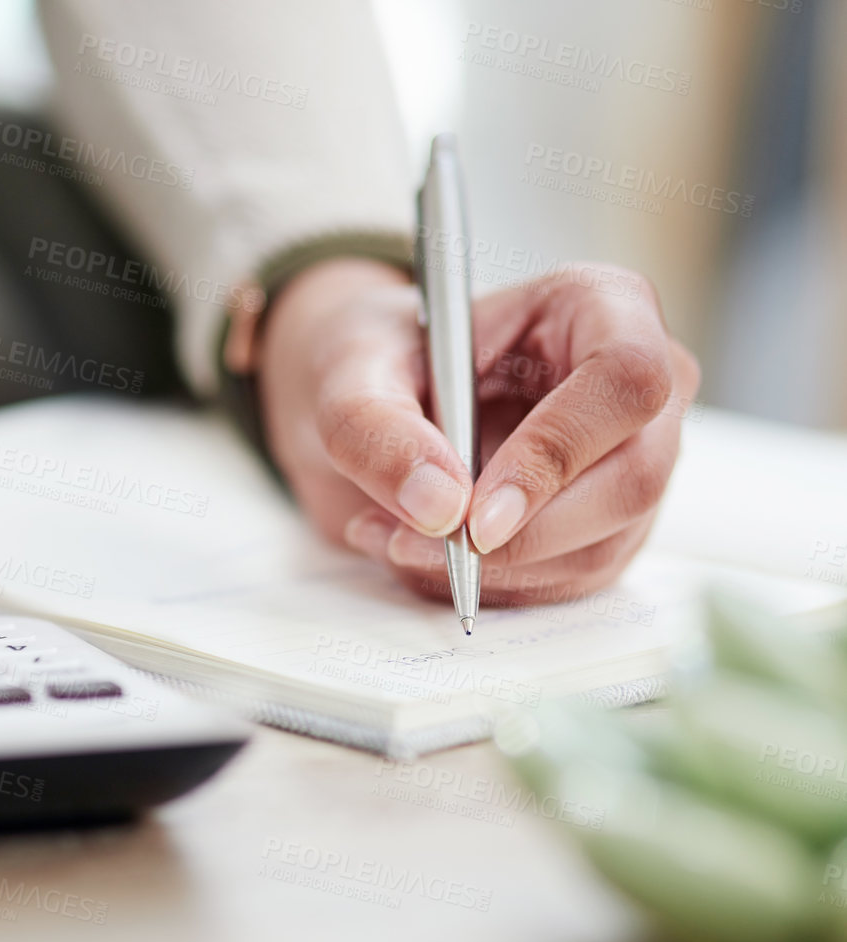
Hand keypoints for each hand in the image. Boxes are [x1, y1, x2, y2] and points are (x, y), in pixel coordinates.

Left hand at [252, 257, 699, 605]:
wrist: (378, 395)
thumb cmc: (379, 356)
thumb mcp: (349, 370)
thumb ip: (376, 429)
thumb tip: (439, 508)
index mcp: (601, 306)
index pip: (624, 383)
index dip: (556, 455)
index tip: (476, 516)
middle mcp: (641, 387)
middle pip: (633, 480)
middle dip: (521, 537)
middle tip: (414, 541)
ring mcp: (636, 461)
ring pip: (601, 546)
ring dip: (489, 569)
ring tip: (390, 535)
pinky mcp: (609, 526)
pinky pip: (569, 582)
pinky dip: (487, 586)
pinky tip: (419, 551)